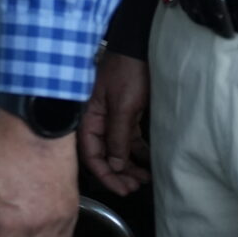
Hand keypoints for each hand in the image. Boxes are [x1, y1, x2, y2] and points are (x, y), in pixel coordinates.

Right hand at [80, 51, 149, 194]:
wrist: (139, 46)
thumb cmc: (126, 72)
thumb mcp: (123, 107)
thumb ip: (117, 137)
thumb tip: (114, 166)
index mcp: (88, 118)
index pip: (91, 155)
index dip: (105, 175)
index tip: (122, 189)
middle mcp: (97, 120)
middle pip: (103, 155)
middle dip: (118, 174)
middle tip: (135, 187)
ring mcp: (111, 117)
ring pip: (117, 150)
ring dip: (129, 166)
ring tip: (144, 179)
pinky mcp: (125, 113)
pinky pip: (128, 140)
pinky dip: (137, 152)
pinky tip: (148, 162)